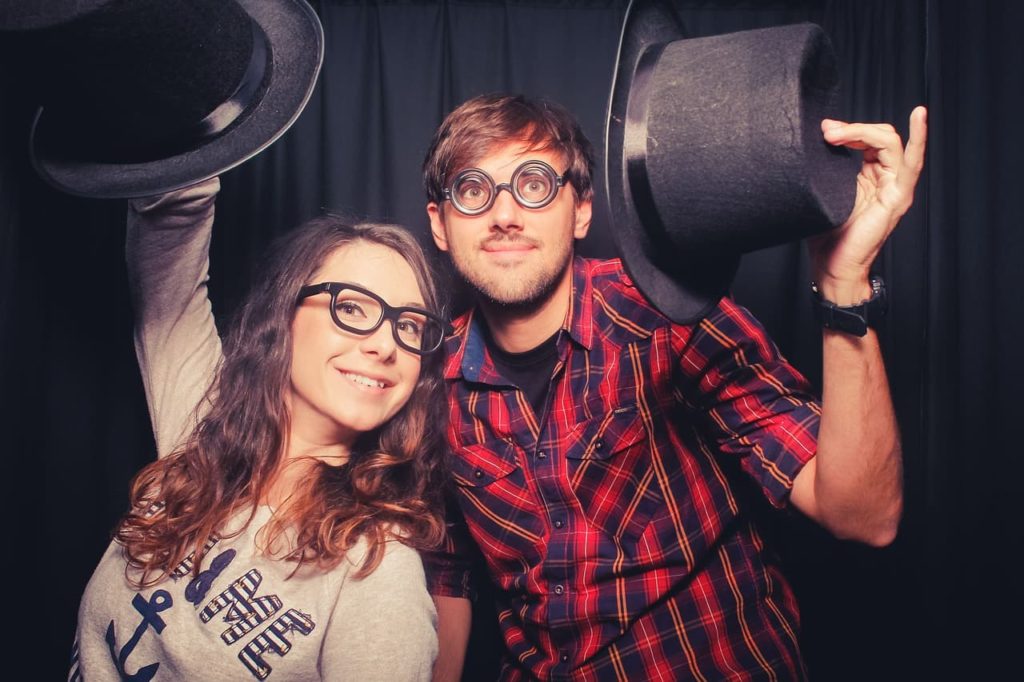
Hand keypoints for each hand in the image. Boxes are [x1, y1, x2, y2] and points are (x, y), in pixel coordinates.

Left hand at [808, 106, 926, 302]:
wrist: (831, 266)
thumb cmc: (826, 234)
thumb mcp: (824, 191)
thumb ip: (825, 164)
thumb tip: (821, 133)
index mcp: (869, 175)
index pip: (868, 139)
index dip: (849, 129)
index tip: (824, 130)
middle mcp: (886, 178)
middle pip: (880, 136)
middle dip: (853, 129)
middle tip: (827, 132)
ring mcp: (895, 187)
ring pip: (890, 142)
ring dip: (863, 132)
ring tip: (837, 134)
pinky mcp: (898, 197)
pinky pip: (912, 163)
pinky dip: (919, 138)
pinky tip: (919, 116)